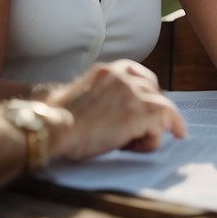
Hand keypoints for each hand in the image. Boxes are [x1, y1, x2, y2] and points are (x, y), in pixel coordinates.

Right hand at [47, 59, 186, 158]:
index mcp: (111, 69)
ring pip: (163, 109)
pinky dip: (151, 141)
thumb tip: (120, 110)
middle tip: (143, 134)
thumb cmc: (59, 119)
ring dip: (152, 130)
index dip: (149, 97)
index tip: (152, 110)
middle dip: (153, 114)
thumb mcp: (84, 93)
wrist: (52, 128)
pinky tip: (133, 148)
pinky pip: (160, 127)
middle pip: (157, 94)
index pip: (145, 79)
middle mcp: (126, 76)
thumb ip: (105, 94)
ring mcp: (135, 92)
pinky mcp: (141, 111)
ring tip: (133, 145)